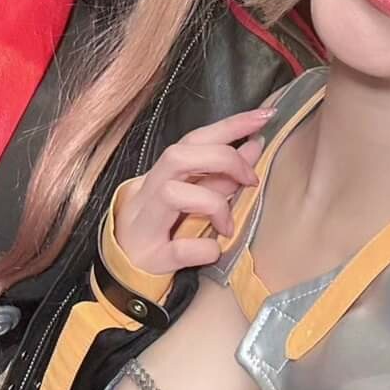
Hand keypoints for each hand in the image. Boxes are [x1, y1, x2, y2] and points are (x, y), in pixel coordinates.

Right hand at [114, 108, 275, 275]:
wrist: (125, 273)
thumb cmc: (164, 230)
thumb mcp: (194, 198)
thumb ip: (220, 174)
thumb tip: (253, 145)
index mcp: (162, 175)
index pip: (194, 139)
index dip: (230, 125)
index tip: (265, 115)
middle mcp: (148, 193)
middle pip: (177, 155)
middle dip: (222, 159)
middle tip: (251, 180)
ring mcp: (145, 224)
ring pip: (172, 194)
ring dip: (212, 203)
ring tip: (228, 225)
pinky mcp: (150, 257)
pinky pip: (177, 249)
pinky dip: (201, 248)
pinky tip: (213, 251)